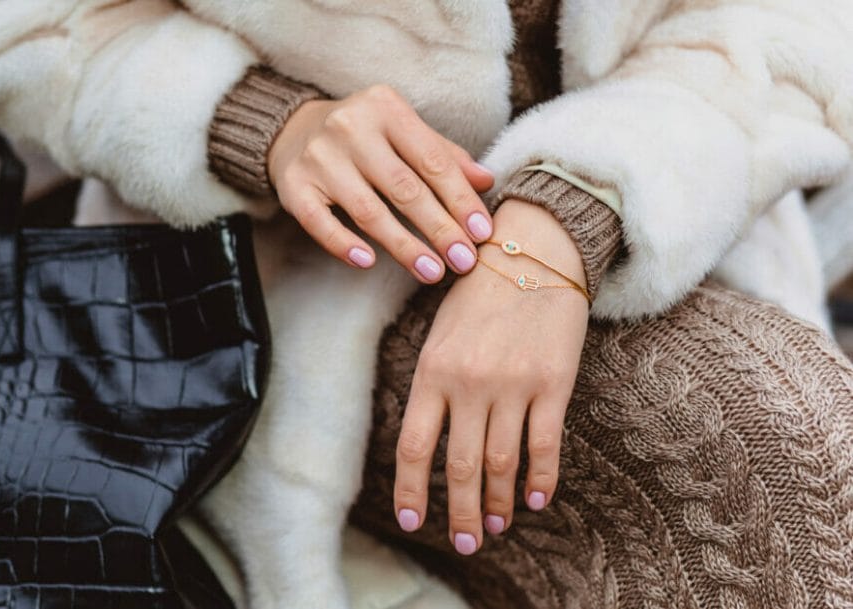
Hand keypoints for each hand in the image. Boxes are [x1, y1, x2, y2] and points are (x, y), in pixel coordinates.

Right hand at [267, 85, 494, 282]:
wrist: (292, 129)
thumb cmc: (364, 135)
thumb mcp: (403, 131)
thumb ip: (443, 155)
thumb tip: (487, 181)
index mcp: (386, 108)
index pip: (432, 160)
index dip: (460, 199)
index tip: (481, 232)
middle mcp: (350, 128)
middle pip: (404, 187)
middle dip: (439, 228)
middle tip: (463, 261)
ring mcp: (319, 157)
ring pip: (368, 210)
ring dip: (403, 245)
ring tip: (431, 272)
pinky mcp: (293, 185)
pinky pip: (320, 222)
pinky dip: (343, 244)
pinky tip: (368, 263)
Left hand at [392, 200, 589, 554]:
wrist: (535, 248)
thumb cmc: (480, 290)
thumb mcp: (440, 332)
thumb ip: (433, 383)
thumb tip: (430, 441)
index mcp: (433, 370)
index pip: (414, 446)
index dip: (411, 490)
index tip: (413, 520)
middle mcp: (469, 383)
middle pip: (460, 467)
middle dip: (460, 514)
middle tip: (464, 543)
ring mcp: (513, 385)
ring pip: (502, 464)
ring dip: (497, 504)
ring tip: (494, 527)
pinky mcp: (553, 384)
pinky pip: (545, 446)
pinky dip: (540, 479)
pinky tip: (534, 500)